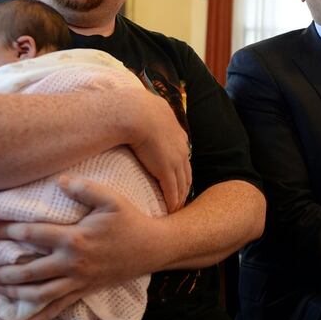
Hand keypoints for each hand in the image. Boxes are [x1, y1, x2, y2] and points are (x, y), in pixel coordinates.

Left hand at [0, 175, 158, 319]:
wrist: (153, 248)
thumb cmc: (131, 221)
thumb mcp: (112, 199)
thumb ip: (85, 189)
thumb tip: (59, 181)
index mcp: (74, 238)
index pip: (33, 234)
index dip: (8, 231)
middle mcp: (72, 263)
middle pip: (29, 271)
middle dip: (2, 272)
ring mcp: (78, 280)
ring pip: (39, 293)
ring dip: (14, 293)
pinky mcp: (85, 290)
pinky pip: (59, 307)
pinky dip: (40, 317)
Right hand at [128, 89, 191, 210]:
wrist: (136, 113)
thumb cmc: (134, 109)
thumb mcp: (147, 110)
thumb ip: (146, 116)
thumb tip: (133, 114)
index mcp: (177, 134)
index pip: (183, 156)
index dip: (181, 169)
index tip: (178, 178)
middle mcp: (181, 148)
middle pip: (187, 172)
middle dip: (185, 186)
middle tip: (180, 199)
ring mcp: (176, 160)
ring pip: (182, 184)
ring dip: (180, 197)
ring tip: (176, 208)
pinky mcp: (167, 171)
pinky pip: (173, 191)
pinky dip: (173, 202)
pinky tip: (171, 210)